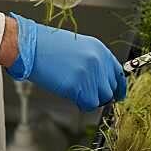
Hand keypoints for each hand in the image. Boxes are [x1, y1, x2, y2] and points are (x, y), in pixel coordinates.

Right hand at [5, 13, 125, 110]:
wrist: (31, 46)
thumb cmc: (48, 46)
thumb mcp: (78, 47)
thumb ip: (93, 62)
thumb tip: (100, 81)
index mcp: (99, 49)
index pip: (118, 73)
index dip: (118, 87)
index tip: (118, 95)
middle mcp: (98, 61)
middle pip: (110, 89)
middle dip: (99, 94)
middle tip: (84, 91)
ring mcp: (89, 74)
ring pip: (101, 99)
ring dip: (89, 99)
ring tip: (74, 89)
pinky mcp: (78, 87)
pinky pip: (88, 104)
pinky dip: (80, 103)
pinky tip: (69, 92)